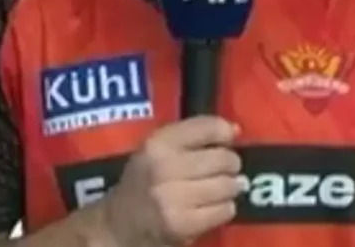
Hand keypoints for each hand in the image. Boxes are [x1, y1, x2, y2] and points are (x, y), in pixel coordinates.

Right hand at [102, 116, 243, 245]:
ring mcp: (173, 198)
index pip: (208, 127)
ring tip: (218, 190)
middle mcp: (164, 167)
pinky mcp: (183, 225)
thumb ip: (193, 135)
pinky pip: (224, 211)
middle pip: (224, 159)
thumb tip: (235, 130)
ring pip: (227, 186)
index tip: (227, 140)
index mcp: (157, 143)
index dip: (225, 133)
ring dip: (229, 189)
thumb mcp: (157, 149)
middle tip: (224, 171)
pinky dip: (224, 209)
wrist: (118, 226)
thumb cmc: (143, 182)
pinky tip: (211, 208)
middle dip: (230, 165)